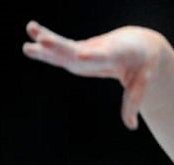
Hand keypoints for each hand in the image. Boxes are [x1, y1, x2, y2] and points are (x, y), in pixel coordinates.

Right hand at [23, 20, 166, 129]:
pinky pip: (61, 49)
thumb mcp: (142, 83)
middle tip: (42, 41)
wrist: (139, 44)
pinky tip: (31, 36)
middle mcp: (98, 49)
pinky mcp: (78, 52)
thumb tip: (131, 126)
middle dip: (60, 46)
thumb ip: (132, 103)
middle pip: (77, 49)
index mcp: (117, 55)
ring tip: (30, 29)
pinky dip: (46, 43)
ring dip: (47, 40)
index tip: (81, 53)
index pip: (103, 56)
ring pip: (65, 47)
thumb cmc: (142, 65)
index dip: (93, 56)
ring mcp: (87, 49)